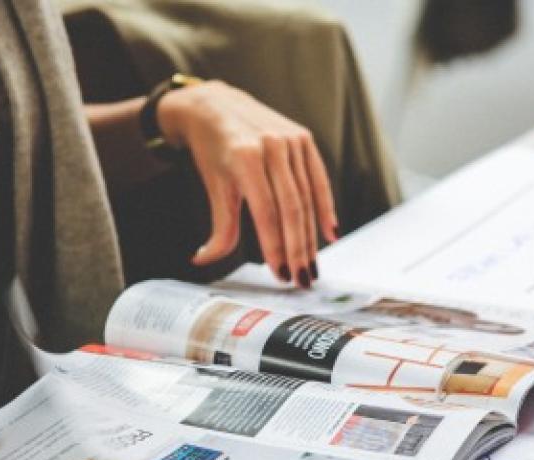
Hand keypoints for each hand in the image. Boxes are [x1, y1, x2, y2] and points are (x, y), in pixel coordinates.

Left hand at [158, 81, 337, 287]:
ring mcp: (291, 140)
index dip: (275, 246)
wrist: (216, 106)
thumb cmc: (212, 150)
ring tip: (311, 265)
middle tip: (301, 279)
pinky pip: (319, 179)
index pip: (266, 212)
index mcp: (245, 157)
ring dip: (311, 236)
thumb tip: (204, 260)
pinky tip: (329, 233)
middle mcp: (272, 146)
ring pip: (306, 197)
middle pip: (291, 208)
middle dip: (297, 248)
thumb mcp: (214, 186)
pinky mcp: (304, 138)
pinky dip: (325, 207)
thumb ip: (218, 226)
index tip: (280, 274)